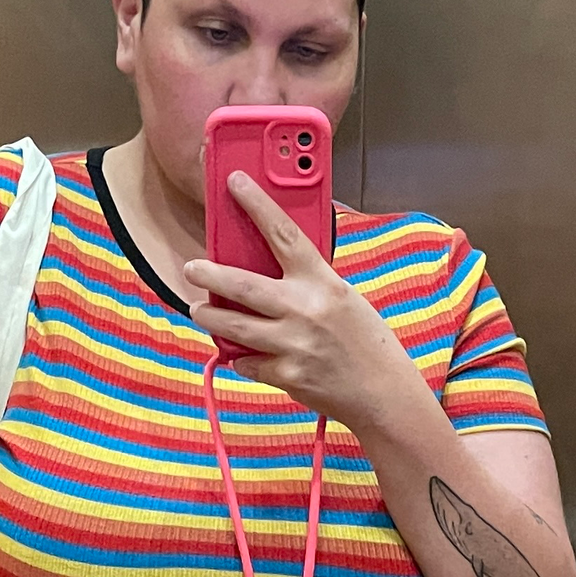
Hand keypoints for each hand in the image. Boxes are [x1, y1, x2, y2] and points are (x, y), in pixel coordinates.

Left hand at [186, 171, 420, 430]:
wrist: (384, 393)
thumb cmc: (366, 343)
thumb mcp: (343, 298)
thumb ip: (308, 283)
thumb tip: (268, 267)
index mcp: (323, 282)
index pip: (283, 233)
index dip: (257, 204)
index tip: (233, 182)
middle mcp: (305, 309)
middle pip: (242, 284)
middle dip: (209, 274)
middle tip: (191, 267)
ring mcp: (294, 344)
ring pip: (234, 326)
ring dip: (210, 317)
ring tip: (200, 311)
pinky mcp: (286, 375)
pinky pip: (248, 363)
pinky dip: (244, 360)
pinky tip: (247, 357)